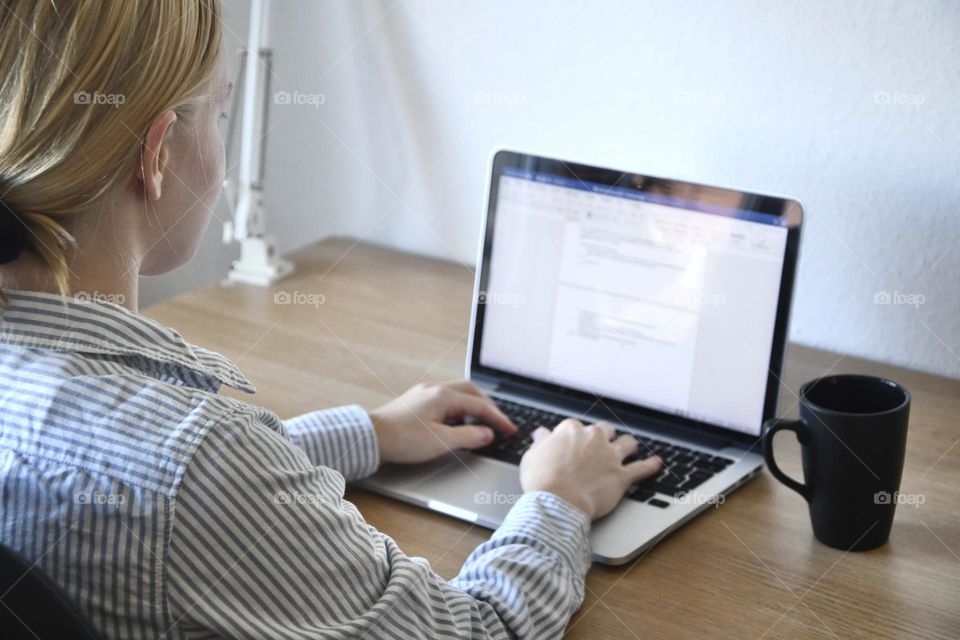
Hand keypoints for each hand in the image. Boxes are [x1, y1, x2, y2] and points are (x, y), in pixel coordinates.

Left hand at [369, 381, 516, 464]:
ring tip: (483, 422)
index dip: (498, 419)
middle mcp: (434, 389)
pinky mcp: (415, 401)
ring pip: (458, 393)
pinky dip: (459, 408)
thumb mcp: (441, 442)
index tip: (510, 430)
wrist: (370, 437)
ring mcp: (424, 393)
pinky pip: (445, 399)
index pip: (480, 405)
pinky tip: (458, 421)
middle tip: (499, 422)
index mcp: (443, 396)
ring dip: (473, 406)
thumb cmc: (402, 439)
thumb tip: (488, 434)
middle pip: (471, 392)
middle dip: (488, 406)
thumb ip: (469, 437)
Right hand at [519, 419, 661, 519]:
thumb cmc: (541, 480)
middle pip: (605, 430)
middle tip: (600, 445)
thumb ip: (541, 443)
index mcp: (572, 430)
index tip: (573, 446)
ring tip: (629, 447)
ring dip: (628, 445)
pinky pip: (642, 468)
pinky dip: (650, 465)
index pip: (576, 428)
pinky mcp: (622, 475)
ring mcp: (610, 456)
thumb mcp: (532, 456)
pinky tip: (656, 463)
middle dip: (604, 436)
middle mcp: (594, 438)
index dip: (575, 438)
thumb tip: (542, 434)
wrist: (557, 502)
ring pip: (627, 443)